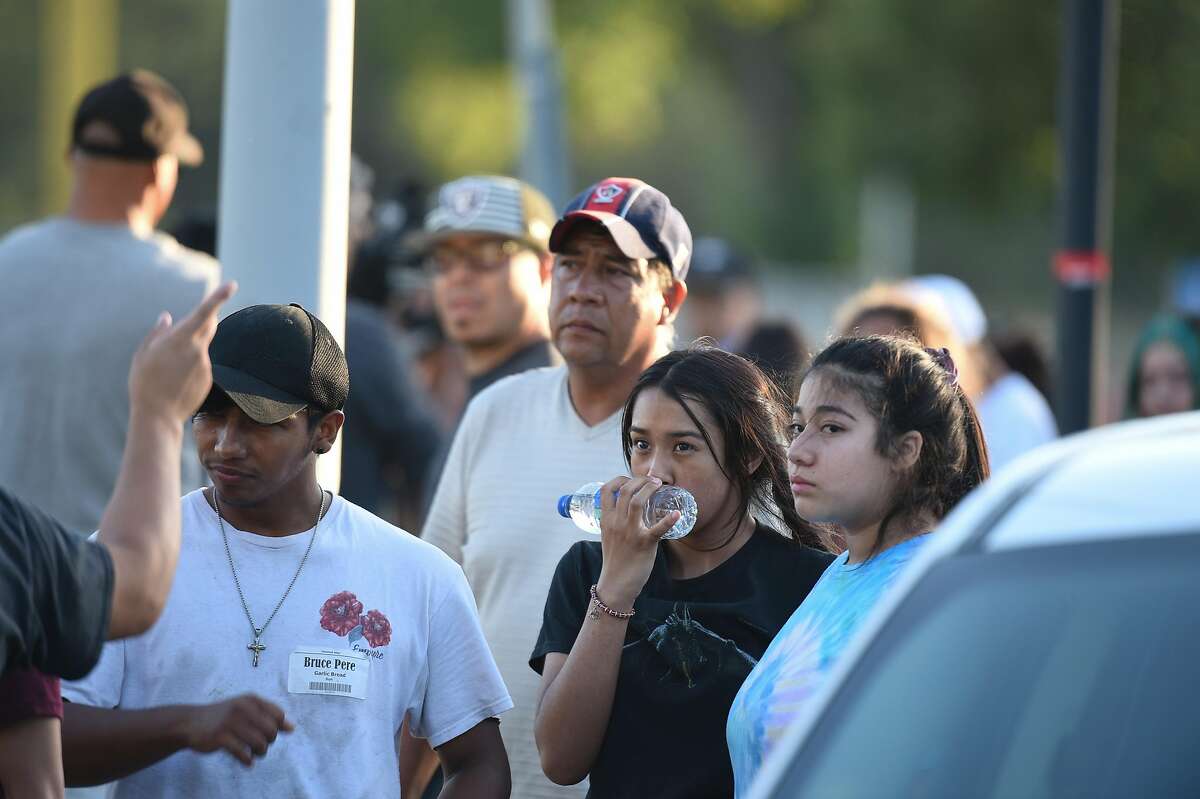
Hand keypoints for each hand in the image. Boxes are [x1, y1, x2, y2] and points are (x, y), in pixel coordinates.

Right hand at [128, 282, 236, 423]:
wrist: (158, 415)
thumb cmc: (145, 381)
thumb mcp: (143, 353)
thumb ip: (158, 333)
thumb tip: (168, 317)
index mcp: (181, 339)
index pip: (204, 313)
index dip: (219, 297)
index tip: (231, 285)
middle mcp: (198, 349)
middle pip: (208, 325)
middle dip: (203, 320)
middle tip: (184, 330)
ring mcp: (205, 364)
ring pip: (201, 347)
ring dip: (189, 349)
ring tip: (168, 368)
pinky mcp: (209, 377)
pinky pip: (201, 364)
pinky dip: (190, 366)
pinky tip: (175, 380)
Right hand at [182, 694, 293, 765]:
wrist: (191, 722)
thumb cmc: (224, 717)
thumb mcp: (246, 710)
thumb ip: (268, 716)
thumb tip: (292, 728)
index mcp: (251, 700)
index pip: (278, 715)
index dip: (277, 727)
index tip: (268, 733)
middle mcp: (243, 708)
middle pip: (271, 730)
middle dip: (269, 741)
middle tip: (261, 745)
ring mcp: (231, 722)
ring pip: (259, 743)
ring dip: (260, 753)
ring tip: (255, 754)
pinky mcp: (220, 737)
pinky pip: (242, 753)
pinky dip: (247, 760)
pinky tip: (246, 761)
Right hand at [594, 476, 679, 609]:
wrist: (615, 584)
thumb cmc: (615, 560)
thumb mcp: (608, 536)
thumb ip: (615, 521)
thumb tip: (627, 509)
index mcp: (606, 520)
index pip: (607, 490)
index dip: (619, 479)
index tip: (630, 479)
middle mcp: (616, 523)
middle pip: (626, 491)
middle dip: (640, 480)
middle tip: (653, 480)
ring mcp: (630, 532)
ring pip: (637, 502)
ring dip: (650, 489)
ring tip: (660, 485)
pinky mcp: (644, 544)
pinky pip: (657, 529)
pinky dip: (669, 520)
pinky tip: (677, 515)